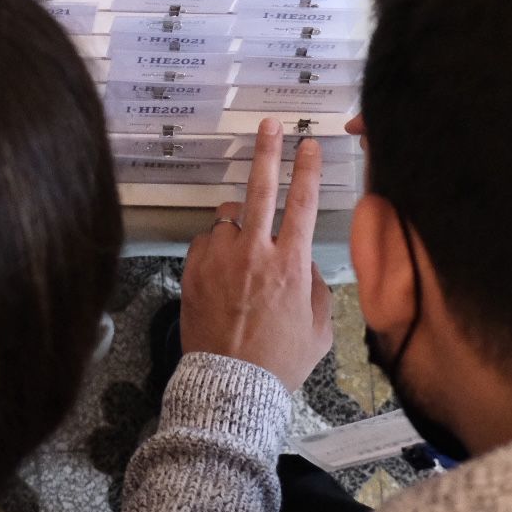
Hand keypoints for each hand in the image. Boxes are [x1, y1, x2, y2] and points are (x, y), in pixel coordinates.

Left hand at [180, 118, 333, 390]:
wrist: (231, 386)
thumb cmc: (280, 362)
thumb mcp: (318, 328)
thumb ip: (315, 287)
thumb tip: (303, 260)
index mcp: (290, 263)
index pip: (302, 203)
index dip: (307, 169)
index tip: (309, 144)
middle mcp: (254, 252)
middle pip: (261, 187)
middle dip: (267, 151)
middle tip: (268, 125)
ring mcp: (220, 258)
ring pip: (229, 216)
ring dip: (238, 222)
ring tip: (244, 250)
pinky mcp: (193, 269)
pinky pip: (206, 241)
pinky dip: (216, 247)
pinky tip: (223, 271)